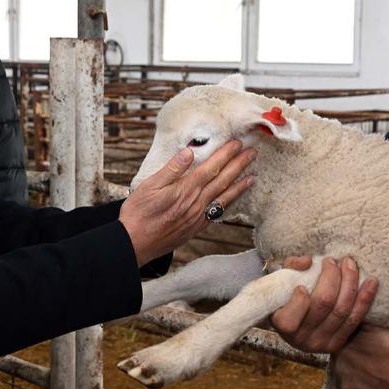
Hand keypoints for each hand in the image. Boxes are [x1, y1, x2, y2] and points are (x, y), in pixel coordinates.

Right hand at [119, 140, 254, 265]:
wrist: (135, 244)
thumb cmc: (138, 213)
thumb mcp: (149, 186)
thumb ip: (171, 169)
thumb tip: (189, 152)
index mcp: (185, 190)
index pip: (210, 168)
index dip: (225, 155)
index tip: (237, 143)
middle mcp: (195, 203)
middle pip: (222, 181)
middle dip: (238, 165)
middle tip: (252, 153)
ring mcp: (197, 217)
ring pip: (224, 198)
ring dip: (239, 185)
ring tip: (252, 176)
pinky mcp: (195, 228)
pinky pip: (218, 212)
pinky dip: (229, 203)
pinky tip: (233, 199)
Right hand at [271, 256, 376, 353]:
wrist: (297, 322)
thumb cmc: (287, 296)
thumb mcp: (282, 281)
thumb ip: (291, 268)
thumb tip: (308, 261)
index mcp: (282, 326)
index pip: (289, 319)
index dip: (299, 301)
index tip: (302, 286)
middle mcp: (301, 339)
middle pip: (323, 304)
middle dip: (331, 277)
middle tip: (332, 261)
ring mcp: (322, 343)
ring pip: (342, 310)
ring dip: (350, 283)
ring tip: (350, 264)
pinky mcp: (338, 343)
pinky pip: (355, 319)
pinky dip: (365, 298)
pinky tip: (372, 281)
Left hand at [332, 325, 388, 388]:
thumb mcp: (380, 330)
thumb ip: (361, 328)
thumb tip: (354, 325)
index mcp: (343, 346)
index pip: (340, 344)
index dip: (350, 346)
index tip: (361, 349)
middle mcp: (339, 366)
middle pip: (340, 362)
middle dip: (350, 362)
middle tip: (368, 363)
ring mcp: (345, 385)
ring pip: (345, 379)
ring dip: (354, 377)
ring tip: (372, 376)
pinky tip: (373, 388)